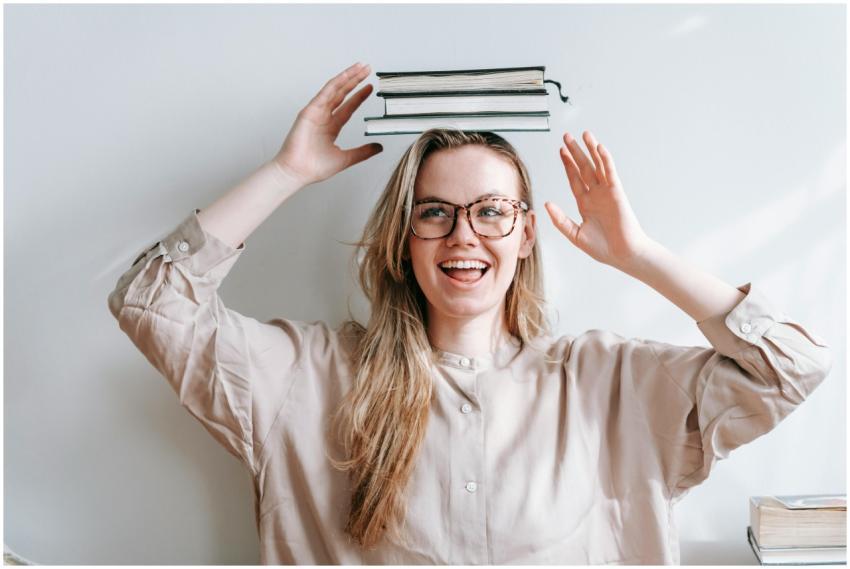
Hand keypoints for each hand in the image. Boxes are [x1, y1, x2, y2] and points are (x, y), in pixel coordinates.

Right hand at [272, 62, 382, 186]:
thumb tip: (379, 147)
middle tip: (367, 70)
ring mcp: (316, 112)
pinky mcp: (310, 111)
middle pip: (342, 94)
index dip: (359, 96)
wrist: (298, 172)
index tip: (370, 88)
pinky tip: (346, 75)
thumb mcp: (346, 158)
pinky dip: (336, 83)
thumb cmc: (314, 168)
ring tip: (360, 67)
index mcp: (331, 127)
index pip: (348, 107)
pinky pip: (325, 93)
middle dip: (355, 81)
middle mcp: (324, 117)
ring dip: (348, 77)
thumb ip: (363, 152)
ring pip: (335, 89)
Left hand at [544, 130, 652, 271]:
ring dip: (591, 150)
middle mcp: (595, 195)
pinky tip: (600, 148)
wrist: (623, 255)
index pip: (574, 179)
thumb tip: (547, 204)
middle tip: (566, 136)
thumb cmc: (603, 248)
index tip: (561, 151)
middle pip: (583, 168)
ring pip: (597, 166)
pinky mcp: (617, 193)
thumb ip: (560, 220)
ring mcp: (607, 192)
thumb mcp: (575, 234)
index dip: (567, 165)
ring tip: (585, 134)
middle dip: (575, 152)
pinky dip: (605, 160)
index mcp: (585, 204)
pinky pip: (610, 173)